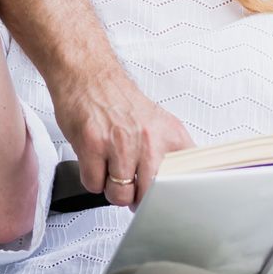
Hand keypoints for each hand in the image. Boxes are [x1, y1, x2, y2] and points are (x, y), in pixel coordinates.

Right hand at [50, 69, 193, 210]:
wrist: (88, 74)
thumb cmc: (118, 99)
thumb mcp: (157, 122)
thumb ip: (169, 153)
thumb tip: (178, 183)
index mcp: (170, 134)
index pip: (184, 178)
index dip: (173, 196)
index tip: (168, 199)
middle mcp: (149, 139)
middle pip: (148, 195)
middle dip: (136, 196)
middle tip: (130, 182)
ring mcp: (121, 144)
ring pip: (120, 195)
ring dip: (112, 188)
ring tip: (110, 167)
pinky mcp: (93, 147)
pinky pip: (94, 186)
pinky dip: (92, 179)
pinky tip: (95, 161)